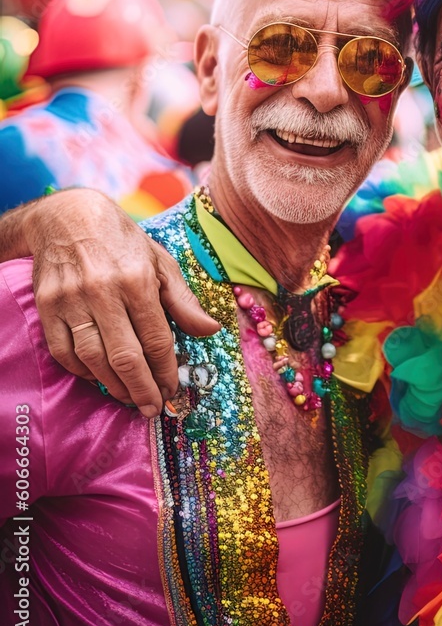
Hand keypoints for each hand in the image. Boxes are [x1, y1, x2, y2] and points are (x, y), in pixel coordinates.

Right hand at [21, 189, 218, 416]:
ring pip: (93, 359)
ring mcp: (71, 300)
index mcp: (137, 279)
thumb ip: (183, 300)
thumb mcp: (160, 262)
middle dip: (142, 389)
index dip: (166, 370)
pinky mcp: (47, 307)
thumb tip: (211, 330)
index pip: (156, 338)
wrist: (68, 217)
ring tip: (130, 398)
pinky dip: (82, 371)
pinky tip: (99, 377)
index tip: (172, 389)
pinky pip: (64, 352)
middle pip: (125, 355)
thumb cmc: (122, 241)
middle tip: (153, 408)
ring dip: (113, 386)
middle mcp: (103, 291)